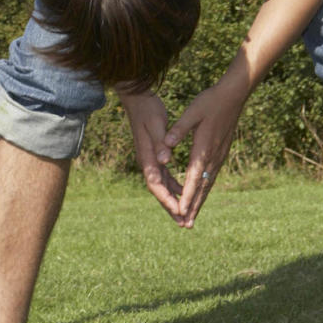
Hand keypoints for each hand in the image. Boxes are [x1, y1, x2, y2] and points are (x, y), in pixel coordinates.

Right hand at [119, 89, 183, 219]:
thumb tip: (165, 160)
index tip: (179, 211)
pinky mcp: (155, 155)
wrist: (137, 98)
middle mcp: (147, 161)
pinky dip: (174, 186)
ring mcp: (151, 159)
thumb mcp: (156, 124)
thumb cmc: (147, 109)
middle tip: (184, 223)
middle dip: (171, 207)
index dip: (167, 199)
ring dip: (173, 200)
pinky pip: (165, 176)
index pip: (156, 184)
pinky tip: (184, 192)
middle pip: (159, 190)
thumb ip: (160, 143)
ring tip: (185, 215)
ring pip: (162, 186)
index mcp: (147, 157)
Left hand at [157, 75, 248, 226]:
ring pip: (208, 184)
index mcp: (203, 148)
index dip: (186, 196)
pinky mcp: (221, 153)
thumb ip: (179, 129)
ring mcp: (219, 156)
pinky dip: (205, 190)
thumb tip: (166, 143)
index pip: (193, 178)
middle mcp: (213, 156)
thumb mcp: (192, 112)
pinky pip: (212, 177)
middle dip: (193, 207)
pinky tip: (202, 195)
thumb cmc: (210, 101)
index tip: (180, 211)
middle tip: (186, 226)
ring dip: (200, 202)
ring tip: (192, 217)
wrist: (233, 95)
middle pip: (202, 188)